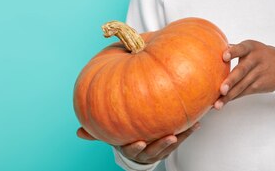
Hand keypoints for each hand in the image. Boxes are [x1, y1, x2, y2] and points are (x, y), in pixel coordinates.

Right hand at [76, 123, 199, 163]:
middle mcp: (146, 151)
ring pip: (170, 147)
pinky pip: (181, 138)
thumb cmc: (124, 137)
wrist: (139, 145)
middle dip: (162, 145)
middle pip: (154, 151)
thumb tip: (78, 132)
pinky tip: (196, 123)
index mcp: (131, 148)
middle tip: (169, 137)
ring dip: (179, 138)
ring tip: (186, 130)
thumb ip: (97, 133)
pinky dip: (189, 131)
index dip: (136, 146)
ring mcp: (159, 149)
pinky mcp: (171, 144)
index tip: (139, 141)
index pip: (133, 149)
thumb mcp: (112, 135)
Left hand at [214, 40, 274, 109]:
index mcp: (251, 48)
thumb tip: (214, 49)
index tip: (224, 56)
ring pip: (241, 86)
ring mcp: (257, 74)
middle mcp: (254, 60)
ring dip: (229, 96)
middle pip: (241, 71)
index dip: (233, 52)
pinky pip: (243, 93)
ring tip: (218, 104)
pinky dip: (231, 98)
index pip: (241, 48)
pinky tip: (222, 103)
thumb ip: (235, 48)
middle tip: (221, 89)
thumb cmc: (263, 55)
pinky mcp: (258, 86)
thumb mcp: (252, 47)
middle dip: (231, 81)